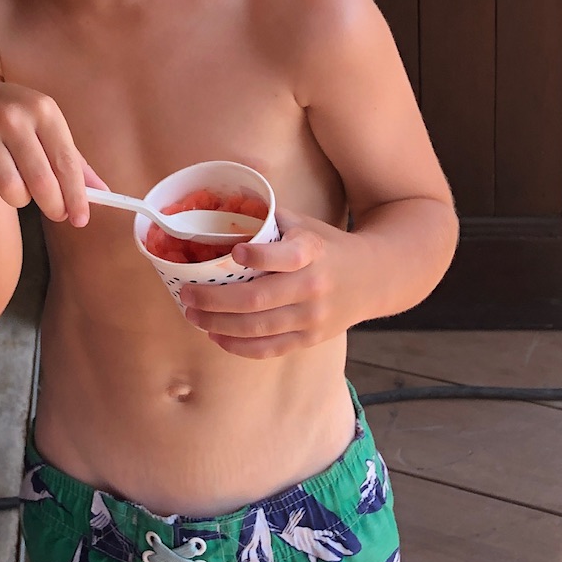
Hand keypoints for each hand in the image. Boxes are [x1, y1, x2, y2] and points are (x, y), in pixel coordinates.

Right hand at [0, 82, 99, 224]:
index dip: (76, 196)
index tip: (81, 219)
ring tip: (18, 185)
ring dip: (18, 198)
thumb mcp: (49, 129)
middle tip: (56, 213)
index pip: (65, 162)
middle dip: (53, 206)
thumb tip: (103, 193)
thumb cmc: (20, 121)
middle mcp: (11, 114)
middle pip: (40, 181)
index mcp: (42, 109)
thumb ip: (74, 162)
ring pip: (9, 189)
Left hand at [180, 209, 360, 357]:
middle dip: (215, 300)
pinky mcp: (311, 339)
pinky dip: (239, 346)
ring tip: (193, 316)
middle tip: (187, 295)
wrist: (374, 277)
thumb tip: (220, 213)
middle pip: (258, 299)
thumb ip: (266, 219)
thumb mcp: (303, 223)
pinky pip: (270, 348)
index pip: (286, 256)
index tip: (233, 252)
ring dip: (219, 324)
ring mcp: (312, 318)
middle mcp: (313, 287)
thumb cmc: (326, 246)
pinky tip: (217, 336)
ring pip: (258, 328)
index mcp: (312, 251)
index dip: (259, 256)